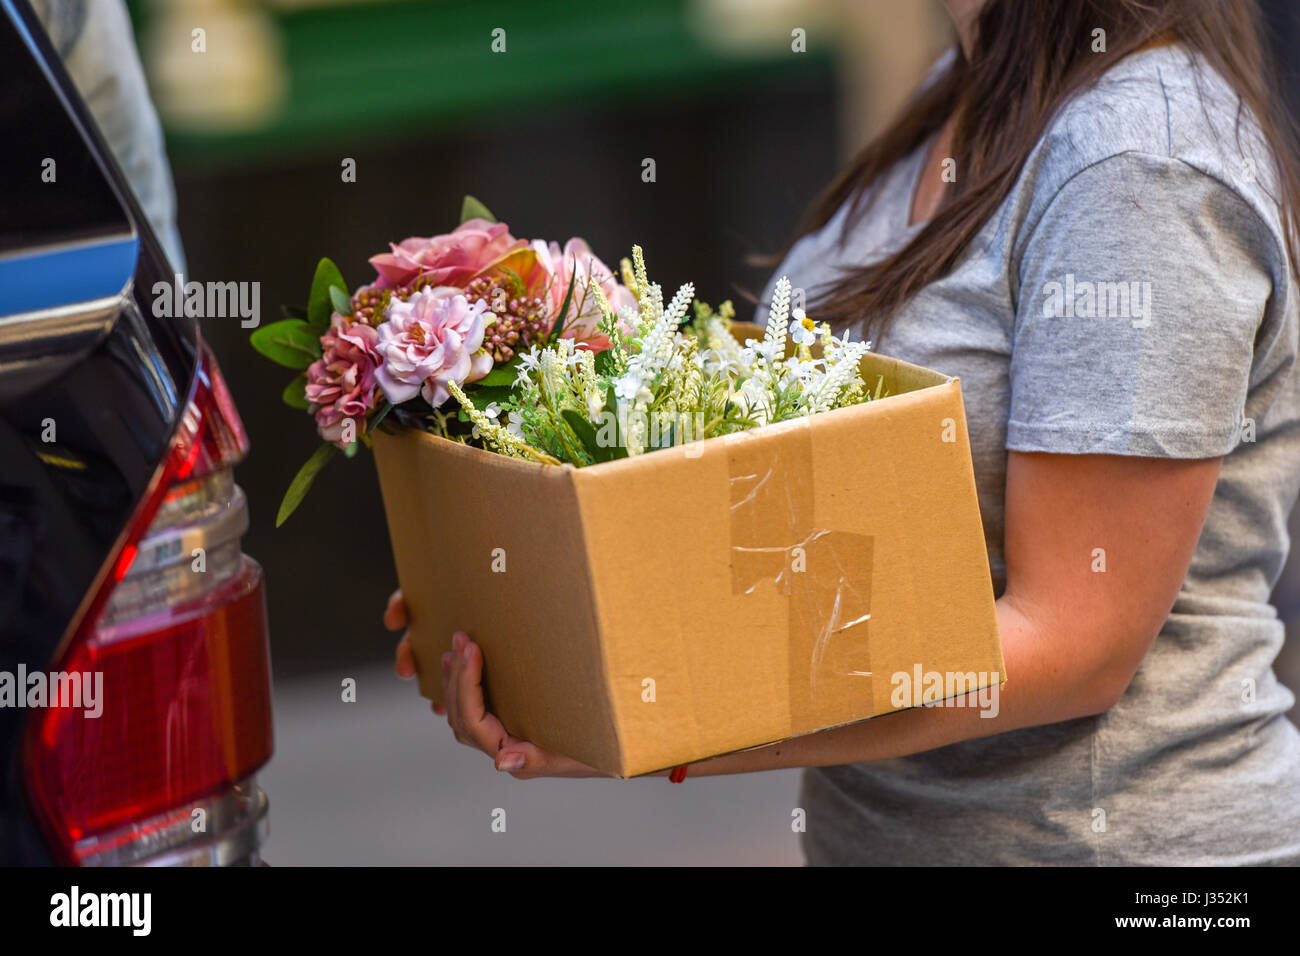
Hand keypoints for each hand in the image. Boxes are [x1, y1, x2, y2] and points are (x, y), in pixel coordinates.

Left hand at [384, 589, 604, 777]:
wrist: (622, 751)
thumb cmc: (600, 753)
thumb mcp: (571, 753)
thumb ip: (535, 757)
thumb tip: (500, 762)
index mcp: (512, 754)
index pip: (473, 721)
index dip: (466, 684)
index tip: (473, 649)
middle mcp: (503, 748)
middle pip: (462, 716)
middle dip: (457, 676)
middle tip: (461, 639)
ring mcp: (504, 738)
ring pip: (464, 713)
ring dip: (456, 680)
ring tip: (454, 650)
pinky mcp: (512, 726)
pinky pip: (476, 712)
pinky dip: (463, 690)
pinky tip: (459, 671)